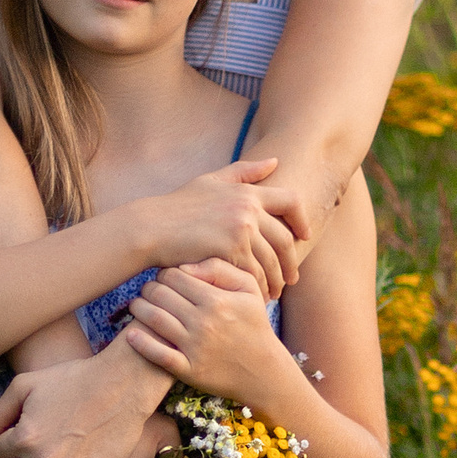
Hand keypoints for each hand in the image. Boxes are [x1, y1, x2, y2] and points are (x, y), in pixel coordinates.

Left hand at [122, 257, 285, 407]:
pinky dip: (140, 342)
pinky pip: (157, 353)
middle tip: (147, 291)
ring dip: (138, 310)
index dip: (164, 274)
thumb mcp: (248, 291)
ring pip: (153, 319)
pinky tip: (131, 334)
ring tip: (136, 307)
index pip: (174, 276)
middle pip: (160, 295)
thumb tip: (185, 266)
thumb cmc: (254, 325)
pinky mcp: (188, 369)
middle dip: (148, 289)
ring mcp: (195, 347)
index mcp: (217, 299)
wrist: (263, 372)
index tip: (164, 279)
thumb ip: (220, 270)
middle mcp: (204, 322)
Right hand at [133, 159, 304, 294]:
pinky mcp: (231, 251)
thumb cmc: (178, 206)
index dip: (302, 221)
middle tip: (291, 279)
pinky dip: (257, 288)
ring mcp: (241, 230)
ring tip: (273, 293)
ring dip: (275, 281)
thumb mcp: (211, 181)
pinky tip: (254, 296)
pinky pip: (254, 274)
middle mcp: (248, 209)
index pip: (291, 201)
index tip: (304, 236)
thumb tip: (275, 161)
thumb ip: (244, 172)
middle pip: (284, 240)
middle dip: (291, 263)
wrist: (152, 227)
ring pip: (271, 261)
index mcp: (248, 191)